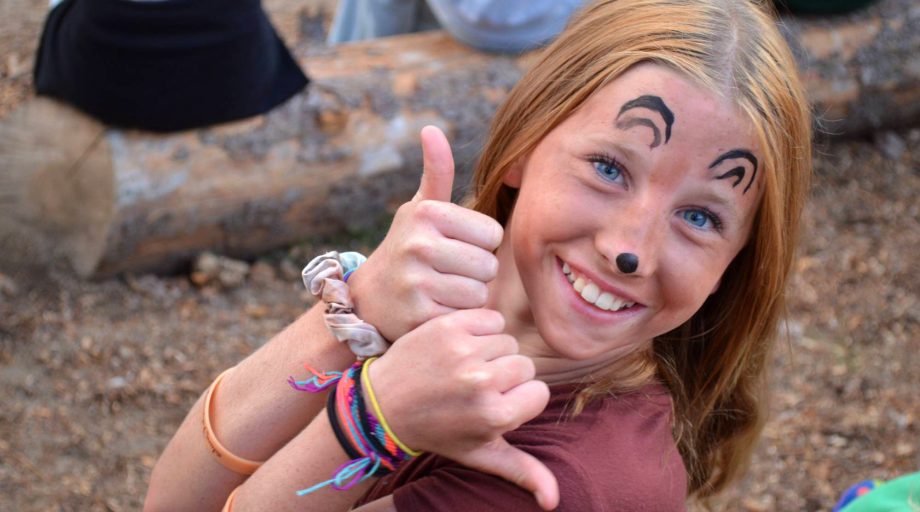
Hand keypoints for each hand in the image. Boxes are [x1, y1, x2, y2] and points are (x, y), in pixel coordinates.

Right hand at [348, 126, 503, 341]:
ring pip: (480, 293)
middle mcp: (418, 244)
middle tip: (448, 272)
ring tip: (442, 290)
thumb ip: (436, 172)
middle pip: (488, 265)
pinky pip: (465, 316)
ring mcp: (416, 281)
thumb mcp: (420, 209)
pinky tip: (436, 308)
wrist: (369, 298)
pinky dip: (456, 316)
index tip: (455, 247)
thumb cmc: (408, 248)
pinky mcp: (418, 314)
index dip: (480, 244)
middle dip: (476, 273)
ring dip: (468, 296)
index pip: (493, 234)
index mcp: (427, 214)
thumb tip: (431, 129)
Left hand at [368, 309, 558, 509]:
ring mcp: (463, 351)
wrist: (383, 404)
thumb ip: (521, 471)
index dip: (519, 396)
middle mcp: (481, 382)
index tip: (493, 402)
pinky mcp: (449, 326)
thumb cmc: (437, 430)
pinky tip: (461, 345)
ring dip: (492, 350)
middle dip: (505, 373)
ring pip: (507, 340)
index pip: (539, 392)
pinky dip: (481, 327)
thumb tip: (554, 503)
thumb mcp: (479, 453)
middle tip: (474, 385)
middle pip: (524, 364)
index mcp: (494, 416)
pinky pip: (491, 317)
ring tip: (465, 367)